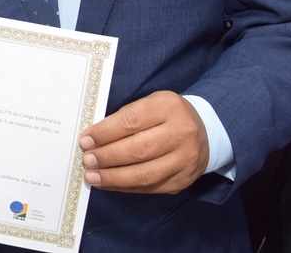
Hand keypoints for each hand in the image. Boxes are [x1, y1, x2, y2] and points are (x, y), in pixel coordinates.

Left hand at [78, 90, 208, 193]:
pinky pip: (150, 187)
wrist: (204, 132)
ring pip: (144, 174)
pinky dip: (125, 187)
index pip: (131, 121)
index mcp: (169, 108)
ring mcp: (184, 160)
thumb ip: (126, 117)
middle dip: (107, 156)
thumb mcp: (151, 103)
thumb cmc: (167, 115)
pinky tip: (109, 183)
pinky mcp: (182, 180)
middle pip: (138, 149)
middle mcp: (181, 134)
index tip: (86, 139)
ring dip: (113, 177)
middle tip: (87, 159)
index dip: (105, 132)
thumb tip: (95, 137)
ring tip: (92, 176)